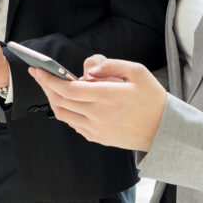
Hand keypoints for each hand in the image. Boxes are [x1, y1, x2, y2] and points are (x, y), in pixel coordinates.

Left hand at [28, 56, 166, 151]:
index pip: (67, 89)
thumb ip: (110, 65)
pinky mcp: (98, 138)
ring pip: (63, 115)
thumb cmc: (152, 99)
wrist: (164, 130)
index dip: (49, 79)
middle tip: (38, 74)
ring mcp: (96, 129)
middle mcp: (98, 115)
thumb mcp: (137, 72)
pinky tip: (67, 101)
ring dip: (52, 99)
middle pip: (60, 101)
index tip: (38, 69)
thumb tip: (87, 70)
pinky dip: (65, 112)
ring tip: (50, 86)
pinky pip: (73, 125)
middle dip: (45, 86)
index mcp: (106, 96)